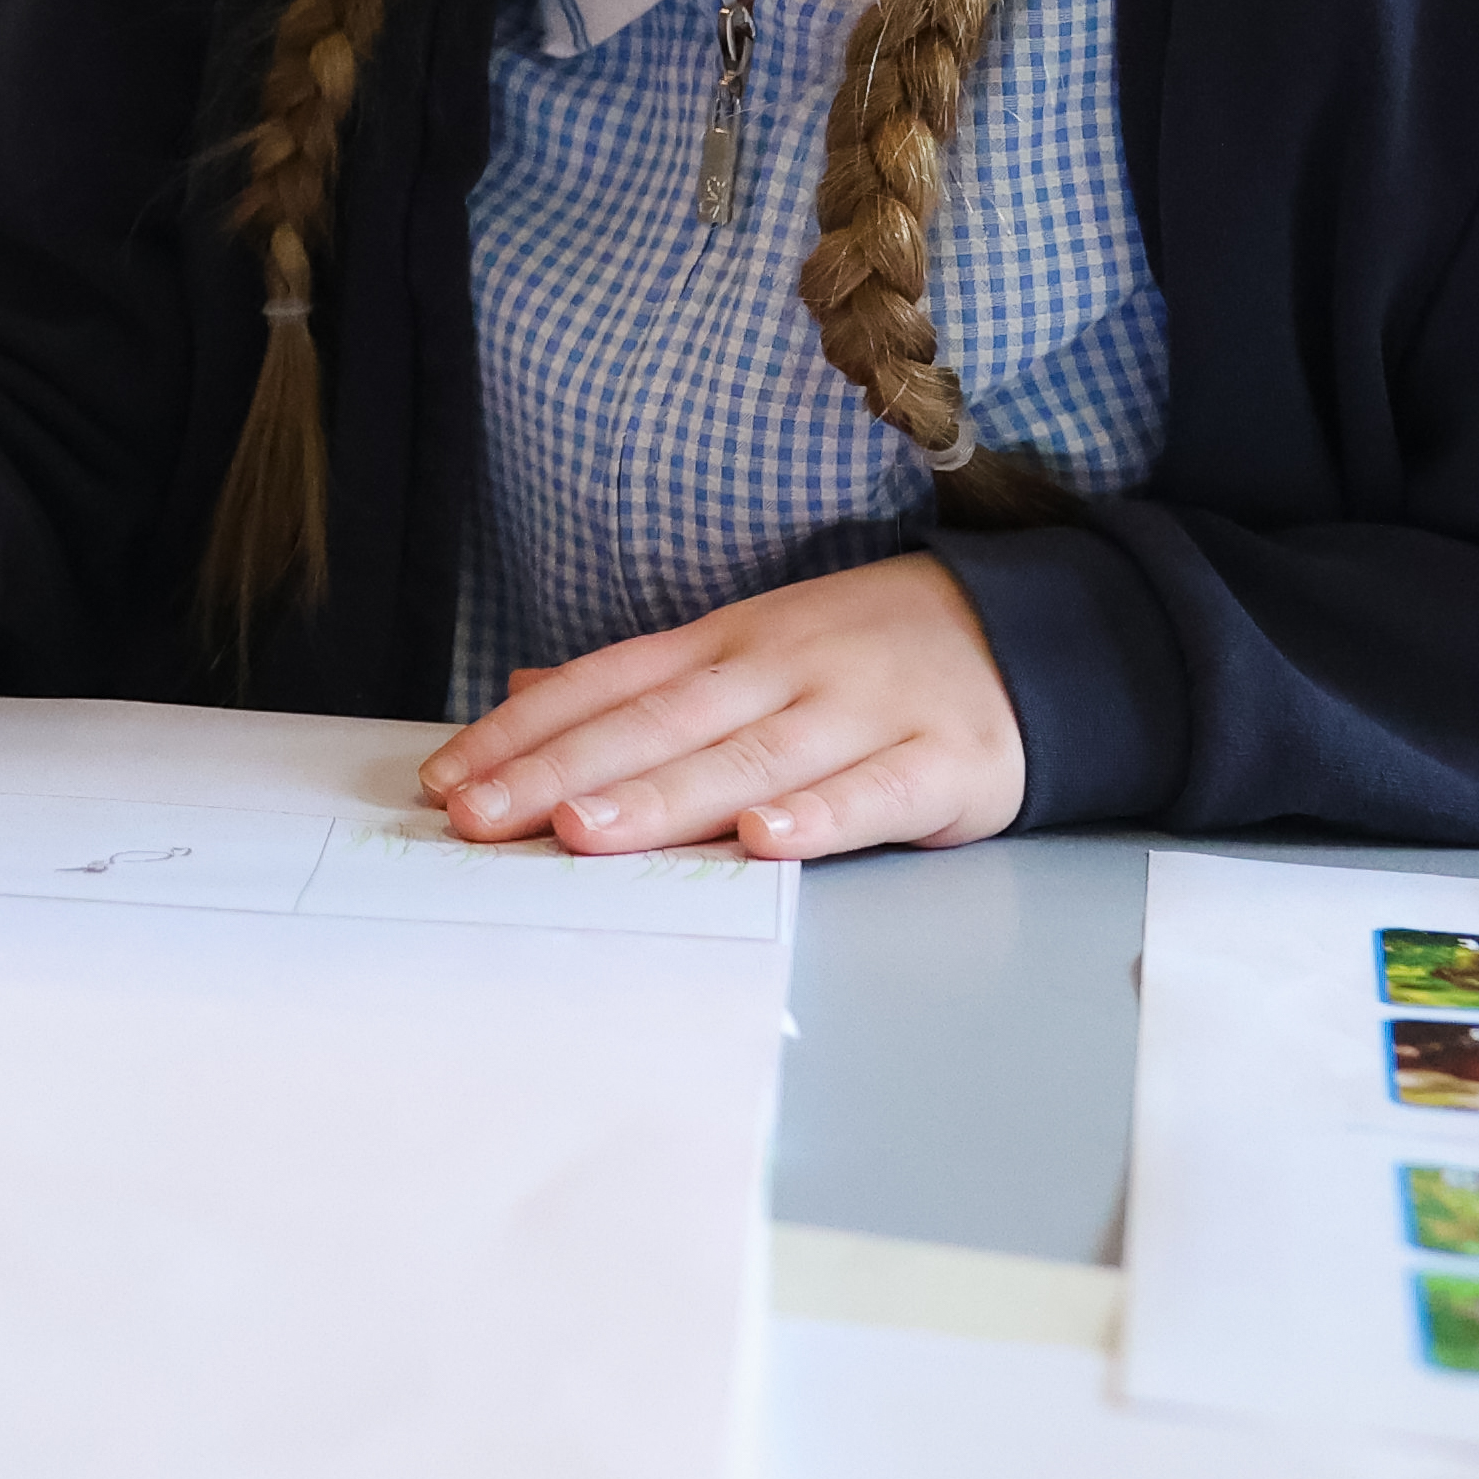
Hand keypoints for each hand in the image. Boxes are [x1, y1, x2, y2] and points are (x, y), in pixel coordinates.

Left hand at [418, 554, 1026, 862]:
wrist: (1033, 636)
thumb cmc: (867, 654)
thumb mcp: (749, 648)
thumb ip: (643, 682)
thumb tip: (523, 693)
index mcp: (727, 647)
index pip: (605, 687)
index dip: (523, 733)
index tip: (445, 779)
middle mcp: (781, 672)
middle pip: (655, 726)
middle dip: (558, 774)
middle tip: (476, 817)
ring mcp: (861, 712)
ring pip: (746, 760)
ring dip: (660, 797)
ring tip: (580, 833)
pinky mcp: (940, 761)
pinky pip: (872, 794)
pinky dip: (819, 817)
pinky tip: (764, 842)